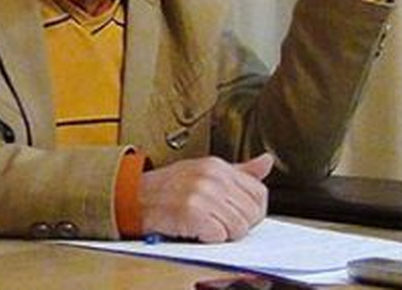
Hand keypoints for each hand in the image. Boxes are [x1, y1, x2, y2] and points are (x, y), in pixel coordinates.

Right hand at [138, 153, 273, 242]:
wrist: (134, 196)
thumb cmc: (169, 187)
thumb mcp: (205, 171)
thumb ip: (239, 171)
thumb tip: (267, 162)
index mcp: (218, 166)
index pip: (259, 193)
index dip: (252, 210)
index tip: (236, 214)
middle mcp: (212, 177)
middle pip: (251, 213)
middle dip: (238, 224)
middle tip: (217, 221)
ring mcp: (202, 194)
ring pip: (238, 228)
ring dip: (223, 233)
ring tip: (205, 225)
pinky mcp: (191, 213)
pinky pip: (220, 236)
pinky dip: (209, 239)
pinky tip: (196, 229)